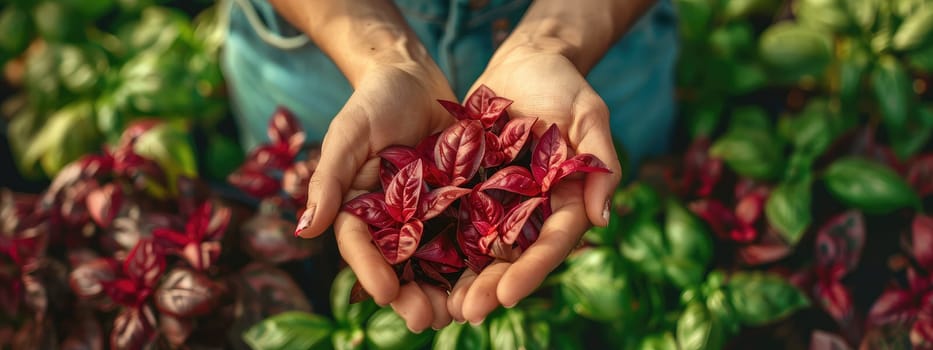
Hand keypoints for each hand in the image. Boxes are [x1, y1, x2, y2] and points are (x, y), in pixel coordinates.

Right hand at [297, 62, 455, 331]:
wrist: (415, 77)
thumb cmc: (373, 101)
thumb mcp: (347, 135)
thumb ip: (329, 180)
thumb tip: (304, 229)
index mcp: (359, 210)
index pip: (361, 247)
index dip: (372, 272)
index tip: (386, 294)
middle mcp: (393, 221)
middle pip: (401, 267)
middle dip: (413, 297)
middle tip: (426, 321)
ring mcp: (428, 215)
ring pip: (436, 262)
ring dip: (447, 290)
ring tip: (462, 314)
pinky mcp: (460, 204)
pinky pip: (469, 235)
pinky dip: (479, 259)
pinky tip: (493, 278)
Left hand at [448, 44, 622, 322]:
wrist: (527, 62)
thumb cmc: (566, 85)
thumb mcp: (590, 116)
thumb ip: (600, 163)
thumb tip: (603, 219)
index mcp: (565, 201)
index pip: (551, 243)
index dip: (531, 271)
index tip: (507, 296)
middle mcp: (532, 210)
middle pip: (513, 256)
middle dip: (490, 286)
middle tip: (465, 312)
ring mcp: (500, 201)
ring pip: (481, 247)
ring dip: (462, 277)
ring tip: (439, 305)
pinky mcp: (471, 186)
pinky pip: (454, 217)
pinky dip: (438, 241)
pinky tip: (415, 263)